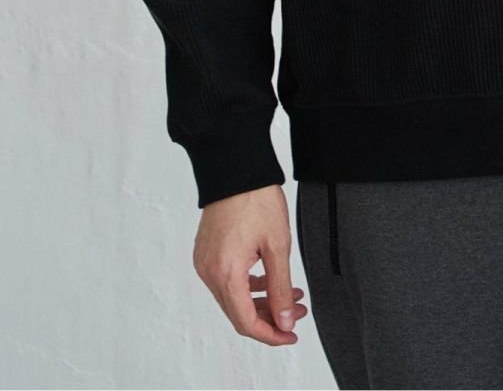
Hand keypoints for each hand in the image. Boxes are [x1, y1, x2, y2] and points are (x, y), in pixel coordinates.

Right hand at [192, 184, 308, 345]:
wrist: (236, 167)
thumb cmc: (256, 199)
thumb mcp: (277, 245)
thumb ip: (280, 287)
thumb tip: (284, 321)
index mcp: (226, 274)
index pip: (246, 322)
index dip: (270, 334)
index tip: (291, 334)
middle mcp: (209, 273)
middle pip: (238, 312)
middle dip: (270, 317)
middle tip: (298, 311)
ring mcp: (204, 263)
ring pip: (233, 297)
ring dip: (261, 301)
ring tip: (291, 294)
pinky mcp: (206, 253)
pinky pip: (226, 281)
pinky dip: (248, 286)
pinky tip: (270, 278)